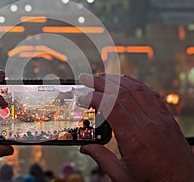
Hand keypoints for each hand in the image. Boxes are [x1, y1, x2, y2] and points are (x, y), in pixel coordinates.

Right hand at [78, 74, 193, 181]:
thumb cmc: (155, 181)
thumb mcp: (122, 175)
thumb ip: (101, 158)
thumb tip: (85, 147)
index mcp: (134, 138)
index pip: (111, 106)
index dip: (93, 97)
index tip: (81, 96)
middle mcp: (147, 124)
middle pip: (121, 92)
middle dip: (100, 82)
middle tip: (86, 78)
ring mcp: (159, 118)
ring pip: (135, 88)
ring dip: (116, 79)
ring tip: (101, 77)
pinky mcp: (166, 116)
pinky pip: (149, 93)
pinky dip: (134, 83)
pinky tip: (124, 81)